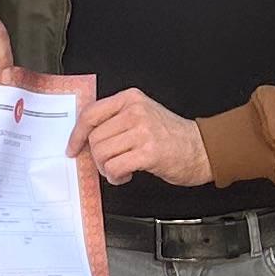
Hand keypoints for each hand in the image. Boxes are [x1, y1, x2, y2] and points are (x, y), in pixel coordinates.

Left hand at [73, 89, 213, 188]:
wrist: (202, 148)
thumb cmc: (171, 136)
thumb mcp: (143, 115)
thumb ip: (116, 119)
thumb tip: (85, 137)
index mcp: (130, 99)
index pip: (90, 114)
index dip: (77, 134)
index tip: (73, 147)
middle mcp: (135, 111)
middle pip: (95, 138)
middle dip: (97, 157)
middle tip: (109, 164)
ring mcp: (143, 131)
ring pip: (102, 154)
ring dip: (107, 169)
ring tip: (120, 170)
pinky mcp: (149, 152)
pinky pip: (115, 167)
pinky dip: (116, 177)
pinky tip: (126, 175)